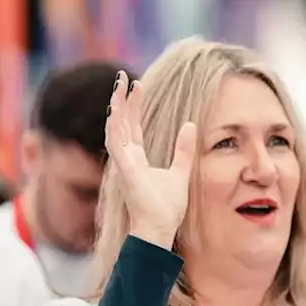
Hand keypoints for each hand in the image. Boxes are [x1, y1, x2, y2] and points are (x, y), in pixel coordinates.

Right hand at [104, 70, 196, 248]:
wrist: (160, 228)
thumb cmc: (166, 207)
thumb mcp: (181, 172)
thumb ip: (184, 150)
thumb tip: (190, 125)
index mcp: (137, 159)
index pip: (132, 127)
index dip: (133, 106)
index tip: (137, 85)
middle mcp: (126, 159)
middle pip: (121, 123)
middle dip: (121, 100)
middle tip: (123, 76)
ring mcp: (123, 164)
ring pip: (115, 128)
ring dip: (116, 107)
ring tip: (120, 85)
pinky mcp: (124, 170)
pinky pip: (116, 143)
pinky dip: (115, 126)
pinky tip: (117, 110)